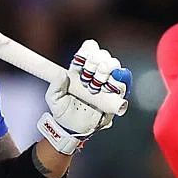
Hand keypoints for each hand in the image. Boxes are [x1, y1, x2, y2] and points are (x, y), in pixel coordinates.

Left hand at [39, 39, 131, 154]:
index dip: (87, 51)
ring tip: (96, 86)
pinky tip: (109, 89)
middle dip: (97, 62)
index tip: (81, 63)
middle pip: (104, 56)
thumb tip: (63, 75)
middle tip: (87, 77)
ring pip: (115, 67)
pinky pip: (123, 85)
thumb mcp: (53, 98)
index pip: (89, 49)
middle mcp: (95, 74)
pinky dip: (118, 83)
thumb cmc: (63, 111)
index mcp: (80, 69)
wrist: (73, 129)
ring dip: (106, 73)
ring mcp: (106, 84)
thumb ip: (55, 86)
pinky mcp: (115, 96)